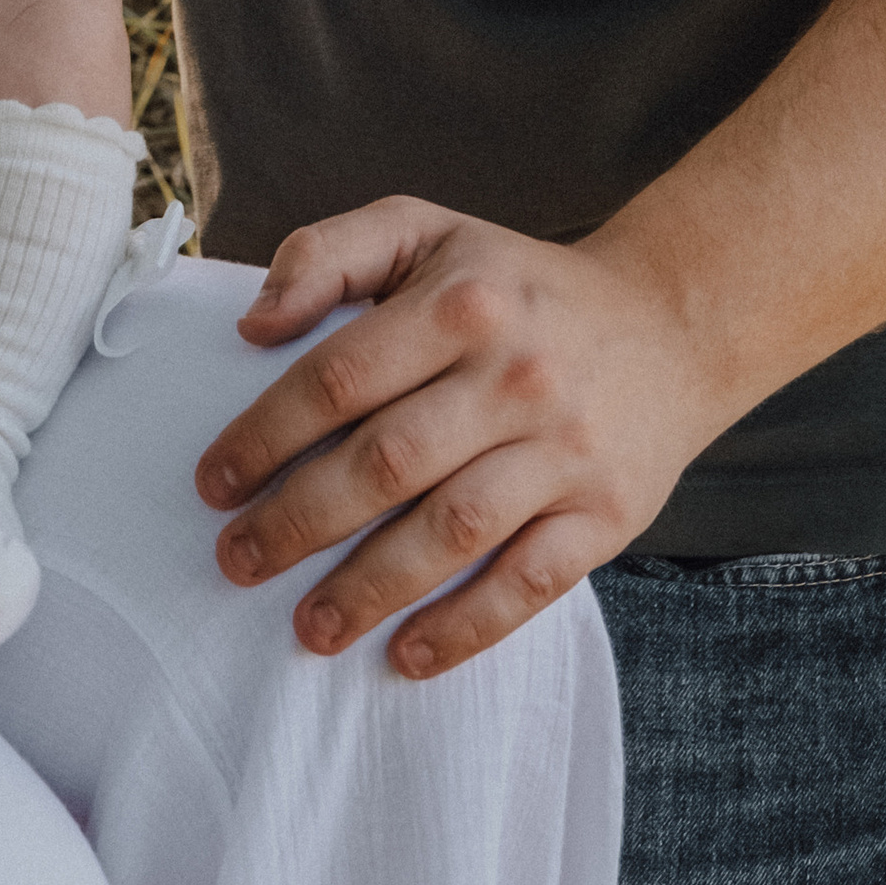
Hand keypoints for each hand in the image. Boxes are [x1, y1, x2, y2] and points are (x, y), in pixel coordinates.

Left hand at [192, 195, 726, 678]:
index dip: (266, 434)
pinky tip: (408, 655)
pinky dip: (467, 626)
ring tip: (306, 626)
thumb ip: (328, 254)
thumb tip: (253, 326)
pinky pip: (530, 583)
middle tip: (237, 561)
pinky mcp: (606, 514)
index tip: (214, 482)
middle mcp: (513, 375)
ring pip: (451, 531)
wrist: (670, 323)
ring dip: (369, 588)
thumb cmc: (515, 284)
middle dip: (298, 521)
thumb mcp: (424, 229)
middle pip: (385, 463)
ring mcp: (563, 450)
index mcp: (459, 301)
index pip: (340, 376)